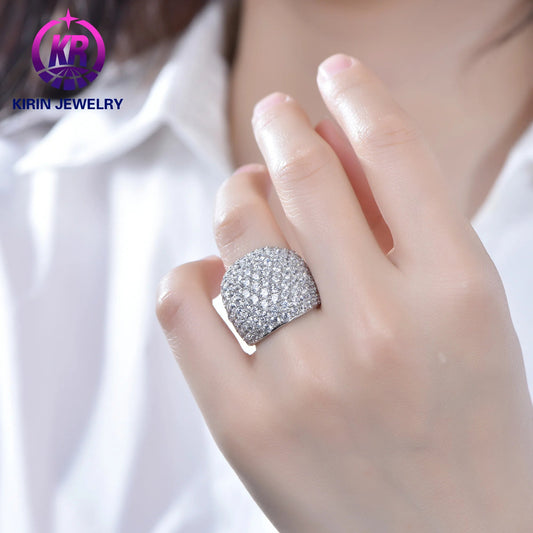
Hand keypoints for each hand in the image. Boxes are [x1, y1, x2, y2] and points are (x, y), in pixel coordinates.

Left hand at [157, 54, 532, 531]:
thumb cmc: (465, 423)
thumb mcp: (464, 317)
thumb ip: (409, 226)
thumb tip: (344, 140)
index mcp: (458, 296)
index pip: (396, 156)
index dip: (359, 97)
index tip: (333, 74)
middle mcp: (382, 331)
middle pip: (304, 181)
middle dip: (283, 128)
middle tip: (275, 111)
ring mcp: (308, 380)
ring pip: (239, 234)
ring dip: (239, 196)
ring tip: (248, 193)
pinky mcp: (246, 425)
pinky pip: (186, 307)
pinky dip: (190, 275)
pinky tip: (211, 275)